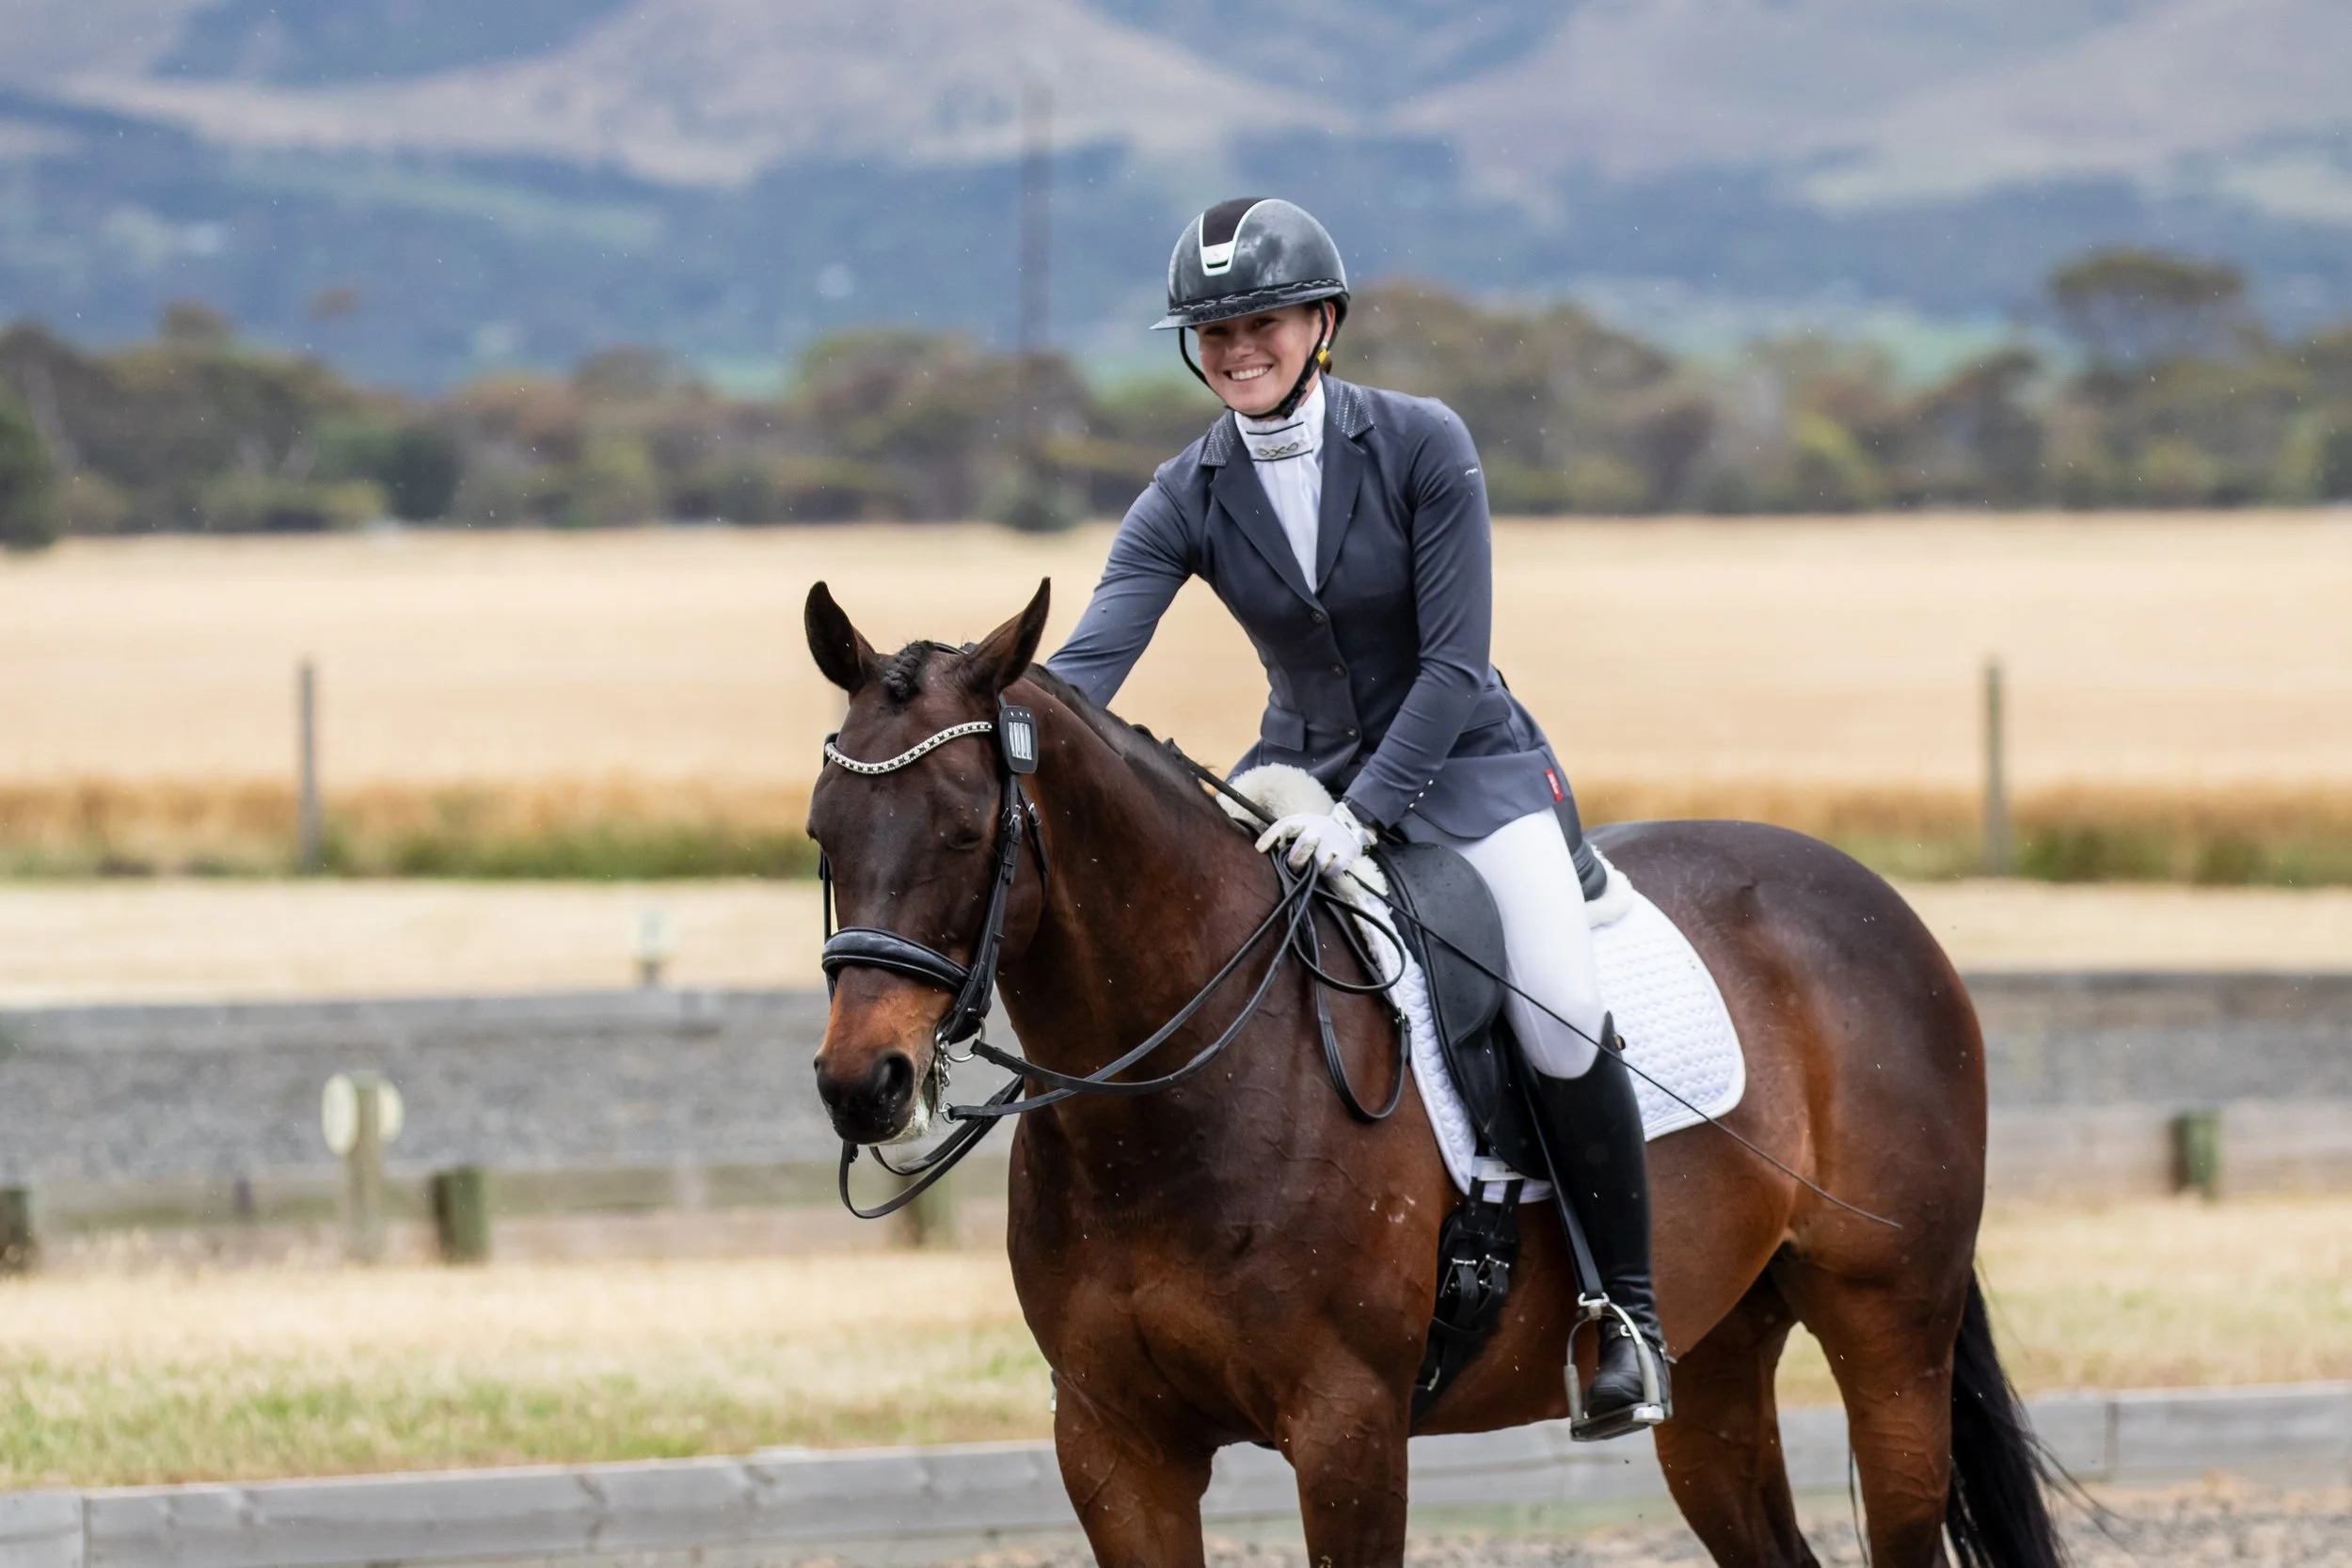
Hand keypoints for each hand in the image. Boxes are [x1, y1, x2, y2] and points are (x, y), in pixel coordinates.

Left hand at [1255, 803, 1374, 875]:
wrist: (1346, 829)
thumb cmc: (1314, 834)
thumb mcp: (1299, 829)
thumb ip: (1284, 839)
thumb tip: (1263, 855)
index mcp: (1302, 821)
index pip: (1284, 826)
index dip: (1271, 837)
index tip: (1260, 849)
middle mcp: (1318, 828)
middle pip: (1305, 843)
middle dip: (1296, 859)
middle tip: (1294, 867)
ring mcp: (1333, 840)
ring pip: (1320, 860)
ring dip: (1314, 868)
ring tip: (1313, 868)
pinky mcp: (1347, 852)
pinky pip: (1333, 869)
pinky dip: (1328, 873)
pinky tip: (1327, 870)